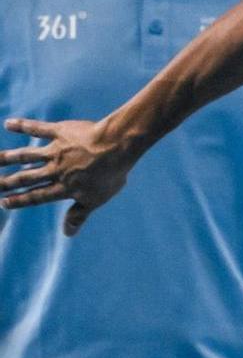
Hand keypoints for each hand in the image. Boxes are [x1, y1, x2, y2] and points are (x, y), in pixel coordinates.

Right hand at [0, 118, 132, 235]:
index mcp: (63, 187)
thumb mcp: (96, 199)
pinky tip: (9, 124)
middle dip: (6, 182)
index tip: (4, 202)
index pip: (37, 196)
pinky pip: (38, 129)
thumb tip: (67, 233)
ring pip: (26, 155)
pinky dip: (22, 126)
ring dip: (7, 158)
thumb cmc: (111, 174)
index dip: (20, 200)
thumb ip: (79, 214)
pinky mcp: (61, 132)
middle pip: (26, 178)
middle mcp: (55, 170)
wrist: (117, 146)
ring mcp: (56, 150)